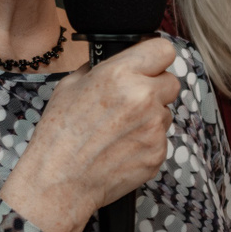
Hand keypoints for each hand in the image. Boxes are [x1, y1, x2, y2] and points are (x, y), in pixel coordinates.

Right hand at [0, 36, 179, 231]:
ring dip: (150, 117)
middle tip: (132, 101)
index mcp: (120, 75)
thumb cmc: (59, 135)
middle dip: (156, 88)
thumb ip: (99, 69)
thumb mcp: (70, 86)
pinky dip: (146, 142)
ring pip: (166, 113)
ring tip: (119, 130)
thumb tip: (115, 62)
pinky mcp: (158, 153)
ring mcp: (154, 127)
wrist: (59, 181)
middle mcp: (142, 98)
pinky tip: (121, 148)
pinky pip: (160, 139)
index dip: (155, 57)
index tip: (150, 64)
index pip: (163, 50)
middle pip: (171, 82)